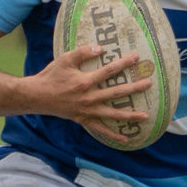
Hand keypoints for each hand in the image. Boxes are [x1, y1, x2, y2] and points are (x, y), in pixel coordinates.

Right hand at [23, 46, 155, 130]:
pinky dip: (113, 134)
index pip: (109, 71)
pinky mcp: (84, 119)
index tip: (136, 58)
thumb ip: (83, 52)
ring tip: (146, 116)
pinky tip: (125, 138)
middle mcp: (89, 97)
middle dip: (134, 88)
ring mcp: (88, 110)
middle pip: (117, 92)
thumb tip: (100, 48)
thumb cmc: (51, 76)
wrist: (37, 96)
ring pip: (113, 113)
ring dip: (130, 115)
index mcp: (86, 81)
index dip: (124, 63)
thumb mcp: (65, 59)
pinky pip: (101, 129)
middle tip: (149, 84)